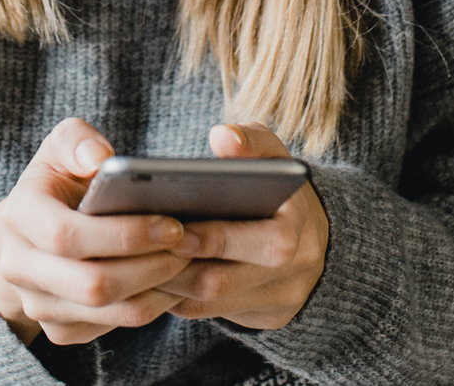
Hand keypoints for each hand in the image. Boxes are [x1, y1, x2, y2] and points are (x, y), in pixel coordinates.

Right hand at [0, 118, 197, 345]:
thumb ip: (77, 141)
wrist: (31, 234)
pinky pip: (112, 327)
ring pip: (108, 311)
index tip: (172, 224)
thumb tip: (100, 159)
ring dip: (157, 289)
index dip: (124, 234)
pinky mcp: (59, 330)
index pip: (66, 235)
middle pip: (91, 284)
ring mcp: (36, 305)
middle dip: (150, 266)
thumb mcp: (61, 149)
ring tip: (188, 262)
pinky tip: (171, 281)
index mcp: (18, 217)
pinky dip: (151, 307)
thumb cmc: (57, 184)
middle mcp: (18, 268)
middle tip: (190, 245)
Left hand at [161, 123, 328, 330]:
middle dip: (178, 266)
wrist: (318, 239)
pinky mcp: (264, 317)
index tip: (175, 229)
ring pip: (210, 302)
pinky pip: (209, 314)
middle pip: (224, 280)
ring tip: (135, 261)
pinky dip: (177, 297)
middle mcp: (293, 270)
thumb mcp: (274, 158)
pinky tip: (151, 277)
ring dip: (169, 284)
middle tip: (141, 249)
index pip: (258, 241)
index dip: (213, 239)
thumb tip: (222, 135)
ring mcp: (280, 298)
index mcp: (297, 227)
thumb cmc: (282, 190)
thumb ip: (251, 141)